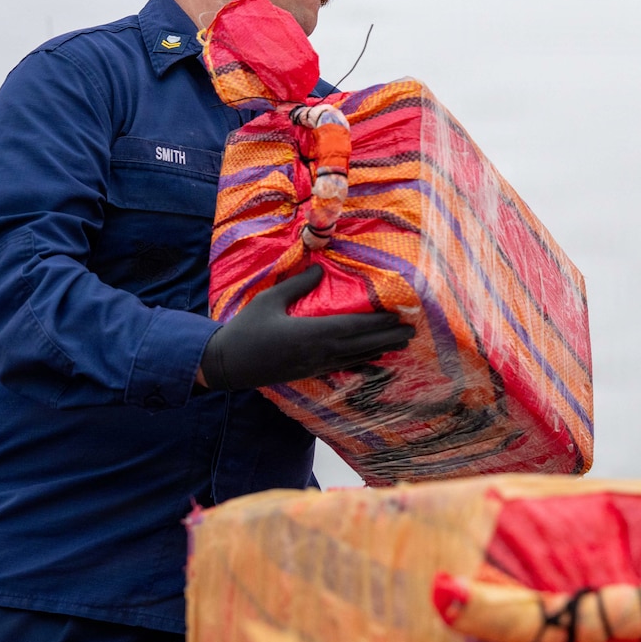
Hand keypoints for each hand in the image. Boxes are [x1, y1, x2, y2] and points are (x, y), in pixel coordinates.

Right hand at [200, 265, 413, 390]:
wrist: (229, 364)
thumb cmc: (247, 329)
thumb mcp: (269, 300)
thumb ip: (297, 285)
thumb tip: (320, 269)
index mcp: (311, 333)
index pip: (353, 327)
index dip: (378, 323)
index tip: (399, 317)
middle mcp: (320, 352)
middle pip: (362, 344)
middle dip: (388, 337)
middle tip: (412, 331)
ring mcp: (317, 365)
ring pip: (356, 357)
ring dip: (381, 349)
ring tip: (402, 344)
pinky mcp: (311, 372)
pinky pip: (344, 367)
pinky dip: (363, 362)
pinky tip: (374, 360)